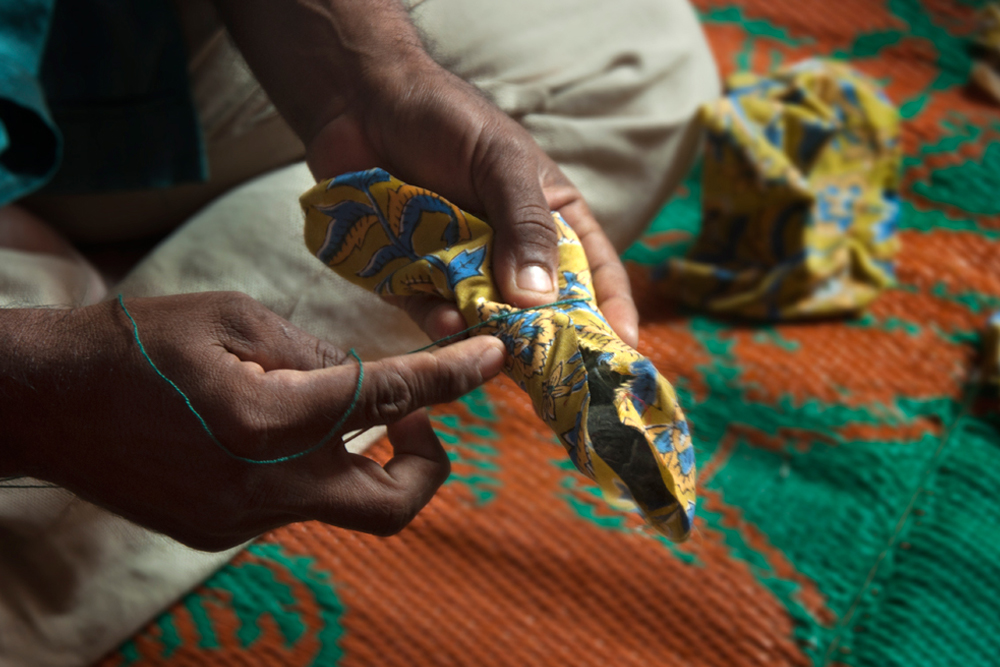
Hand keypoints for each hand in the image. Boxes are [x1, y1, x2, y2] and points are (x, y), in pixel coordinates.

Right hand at [2, 293, 504, 550]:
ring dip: (359, 458)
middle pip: (392, 507)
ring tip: (333, 408)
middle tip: (417, 417)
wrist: (47, 404)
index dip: (451, 378)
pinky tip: (275, 429)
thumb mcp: (233, 317)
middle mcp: (265, 488)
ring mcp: (242, 522)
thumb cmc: (135, 344)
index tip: (491, 359)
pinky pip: (293, 505)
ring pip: (342, 505)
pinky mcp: (219, 533)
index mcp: (269, 420)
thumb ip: (313, 352)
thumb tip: (364, 376)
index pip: (387, 402)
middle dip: (427, 463)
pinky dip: (308, 467)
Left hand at [213, 0, 637, 346]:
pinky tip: (442, 321)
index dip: (611, 312)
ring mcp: (464, 268)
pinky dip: (438, 322)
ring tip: (490, 346)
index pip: (595, 272)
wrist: (360, 103)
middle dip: (548, 342)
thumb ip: (525, 226)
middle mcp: (511, 251)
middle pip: (542, 310)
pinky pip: (433, 313)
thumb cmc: (446, 120)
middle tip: (556, 380)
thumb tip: (541, 300)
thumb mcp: (501, 163)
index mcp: (550, 219)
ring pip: (487, 319)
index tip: (622, 352)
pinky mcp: (416, 278)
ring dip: (489, 335)